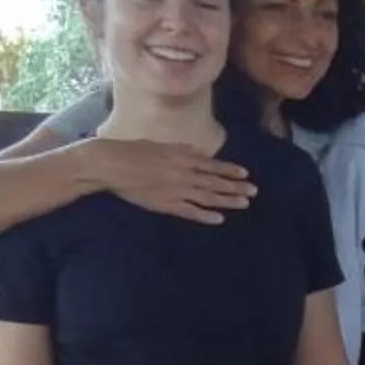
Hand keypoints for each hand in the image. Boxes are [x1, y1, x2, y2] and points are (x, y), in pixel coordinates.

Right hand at [84, 139, 253, 224]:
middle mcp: (182, 173)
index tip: (245, 173)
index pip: (211, 165)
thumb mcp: (160, 145)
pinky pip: (188, 211)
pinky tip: (219, 219)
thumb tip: (197, 151)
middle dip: (235, 187)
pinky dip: (204, 215)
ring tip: (244, 203)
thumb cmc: (132, 151)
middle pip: (214, 181)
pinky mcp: (164, 204)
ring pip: (206, 196)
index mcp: (181, 157)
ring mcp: (175, 189)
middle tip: (254, 191)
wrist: (110, 163)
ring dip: (226, 200)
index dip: (229, 170)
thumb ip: (180, 149)